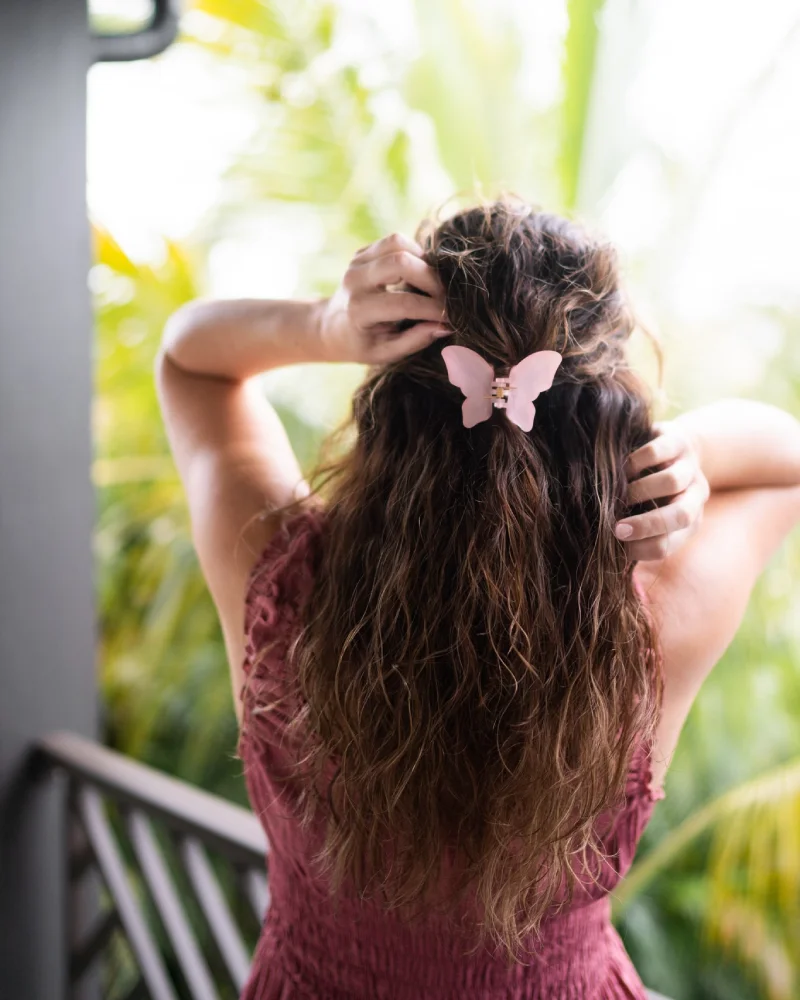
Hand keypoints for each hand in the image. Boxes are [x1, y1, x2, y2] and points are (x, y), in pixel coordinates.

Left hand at [317, 233, 450, 363]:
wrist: (331, 326)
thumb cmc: (362, 344)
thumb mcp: (385, 353)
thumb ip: (415, 340)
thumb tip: (445, 326)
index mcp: (358, 310)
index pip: (404, 303)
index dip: (433, 309)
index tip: (450, 317)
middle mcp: (355, 281)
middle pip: (401, 262)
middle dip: (431, 279)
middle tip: (445, 297)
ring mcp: (356, 262)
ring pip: (399, 243)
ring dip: (424, 260)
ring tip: (432, 283)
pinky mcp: (363, 252)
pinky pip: (395, 241)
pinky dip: (414, 252)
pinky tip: (419, 272)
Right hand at [615, 421, 709, 561]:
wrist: (681, 445)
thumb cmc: (656, 491)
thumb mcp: (653, 514)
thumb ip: (638, 537)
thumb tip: (609, 565)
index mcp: (692, 520)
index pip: (670, 543)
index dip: (642, 549)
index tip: (617, 547)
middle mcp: (696, 494)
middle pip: (681, 515)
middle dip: (647, 525)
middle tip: (617, 529)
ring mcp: (688, 466)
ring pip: (671, 482)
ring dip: (640, 492)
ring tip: (618, 495)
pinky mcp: (675, 440)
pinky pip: (657, 453)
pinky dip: (635, 463)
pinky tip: (621, 468)